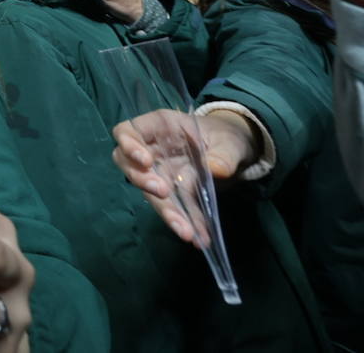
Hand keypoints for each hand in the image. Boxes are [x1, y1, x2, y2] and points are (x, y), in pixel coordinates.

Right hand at [110, 110, 253, 245]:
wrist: (236, 151)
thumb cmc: (226, 135)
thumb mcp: (229, 140)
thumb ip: (224, 153)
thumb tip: (216, 169)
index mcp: (160, 127)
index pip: (127, 131)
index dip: (129, 146)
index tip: (145, 162)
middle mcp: (153, 150)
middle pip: (129, 164)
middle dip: (142, 181)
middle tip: (162, 193)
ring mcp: (161, 173)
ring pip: (149, 192)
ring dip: (164, 211)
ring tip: (185, 231)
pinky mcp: (173, 193)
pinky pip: (173, 209)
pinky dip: (184, 223)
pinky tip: (198, 237)